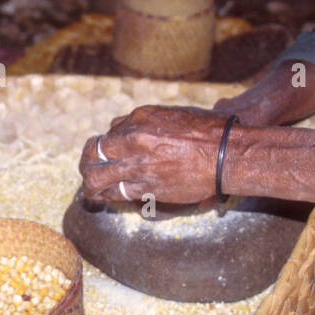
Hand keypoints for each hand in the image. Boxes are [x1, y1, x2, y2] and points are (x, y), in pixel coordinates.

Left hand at [79, 105, 225, 204]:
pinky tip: (104, 199)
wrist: (226, 155)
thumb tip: (132, 130)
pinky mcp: (146, 187)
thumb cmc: (208, 132)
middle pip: (95, 150)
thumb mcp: (174, 115)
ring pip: (97, 176)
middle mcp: (134, 138)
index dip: (109, 143)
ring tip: (90, 189)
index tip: (110, 152)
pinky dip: (107, 196)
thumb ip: (149, 123)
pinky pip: (116, 193)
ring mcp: (138, 164)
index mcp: (141, 117)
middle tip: (88, 168)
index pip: (112, 129)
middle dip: (88, 160)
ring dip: (91, 183)